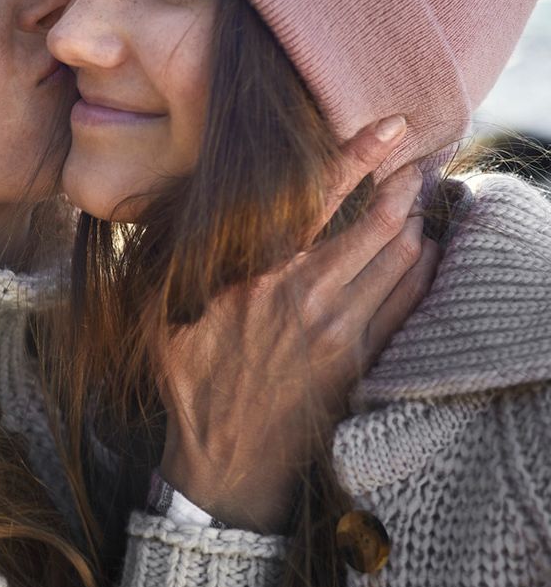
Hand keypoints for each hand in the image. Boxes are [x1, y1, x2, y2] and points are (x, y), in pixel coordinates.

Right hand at [157, 117, 439, 533]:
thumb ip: (176, 258)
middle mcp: (306, 295)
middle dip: (404, 182)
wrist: (227, 460)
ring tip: (418, 199)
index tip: (391, 126)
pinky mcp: (361, 359)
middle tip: (417, 158)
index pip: (321, 199)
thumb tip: (180, 206)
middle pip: (378, 221)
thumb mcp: (163, 314)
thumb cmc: (190, 381)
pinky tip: (422, 251)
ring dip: (416, 220)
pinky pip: (409, 299)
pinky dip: (424, 266)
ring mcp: (341, 329)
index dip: (360, 155)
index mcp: (256, 275)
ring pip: (402, 256)